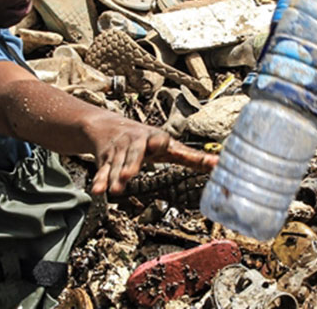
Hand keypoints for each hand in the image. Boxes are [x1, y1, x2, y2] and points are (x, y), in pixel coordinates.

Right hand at [86, 116, 217, 196]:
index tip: (159, 144)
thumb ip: (193, 158)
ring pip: (117, 163)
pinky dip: (100, 180)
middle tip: (130, 175)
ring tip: (115, 190)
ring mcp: (119, 149)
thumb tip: (219, 164)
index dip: (158, 141)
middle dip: (131, 163)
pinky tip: (97, 192)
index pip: (158, 138)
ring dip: (115, 176)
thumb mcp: (170, 147)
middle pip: (134, 152)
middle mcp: (135, 141)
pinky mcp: (105, 158)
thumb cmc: (149, 140)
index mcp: (155, 137)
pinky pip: (102, 170)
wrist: (108, 125)